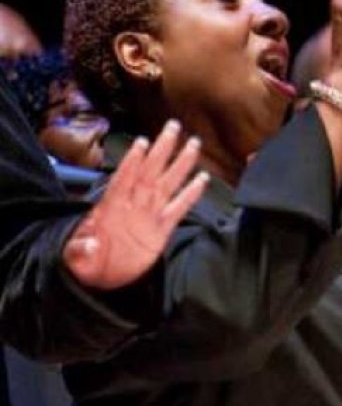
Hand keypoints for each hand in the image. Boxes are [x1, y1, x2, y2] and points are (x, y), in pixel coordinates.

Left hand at [63, 120, 207, 289]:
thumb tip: (89, 244)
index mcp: (111, 208)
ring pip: (167, 185)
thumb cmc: (86, 264)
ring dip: (180, 165)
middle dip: (161, 150)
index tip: (141, 143)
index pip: (123, 180)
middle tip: (173, 127)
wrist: (101, 277)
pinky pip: (178, 209)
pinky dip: (190, 195)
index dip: (131, 162)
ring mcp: (149, 216)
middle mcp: (133, 207)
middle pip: (150, 173)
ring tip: (193, 144)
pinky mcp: (162, 231)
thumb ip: (81, 249)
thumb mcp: (76, 257)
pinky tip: (201, 180)